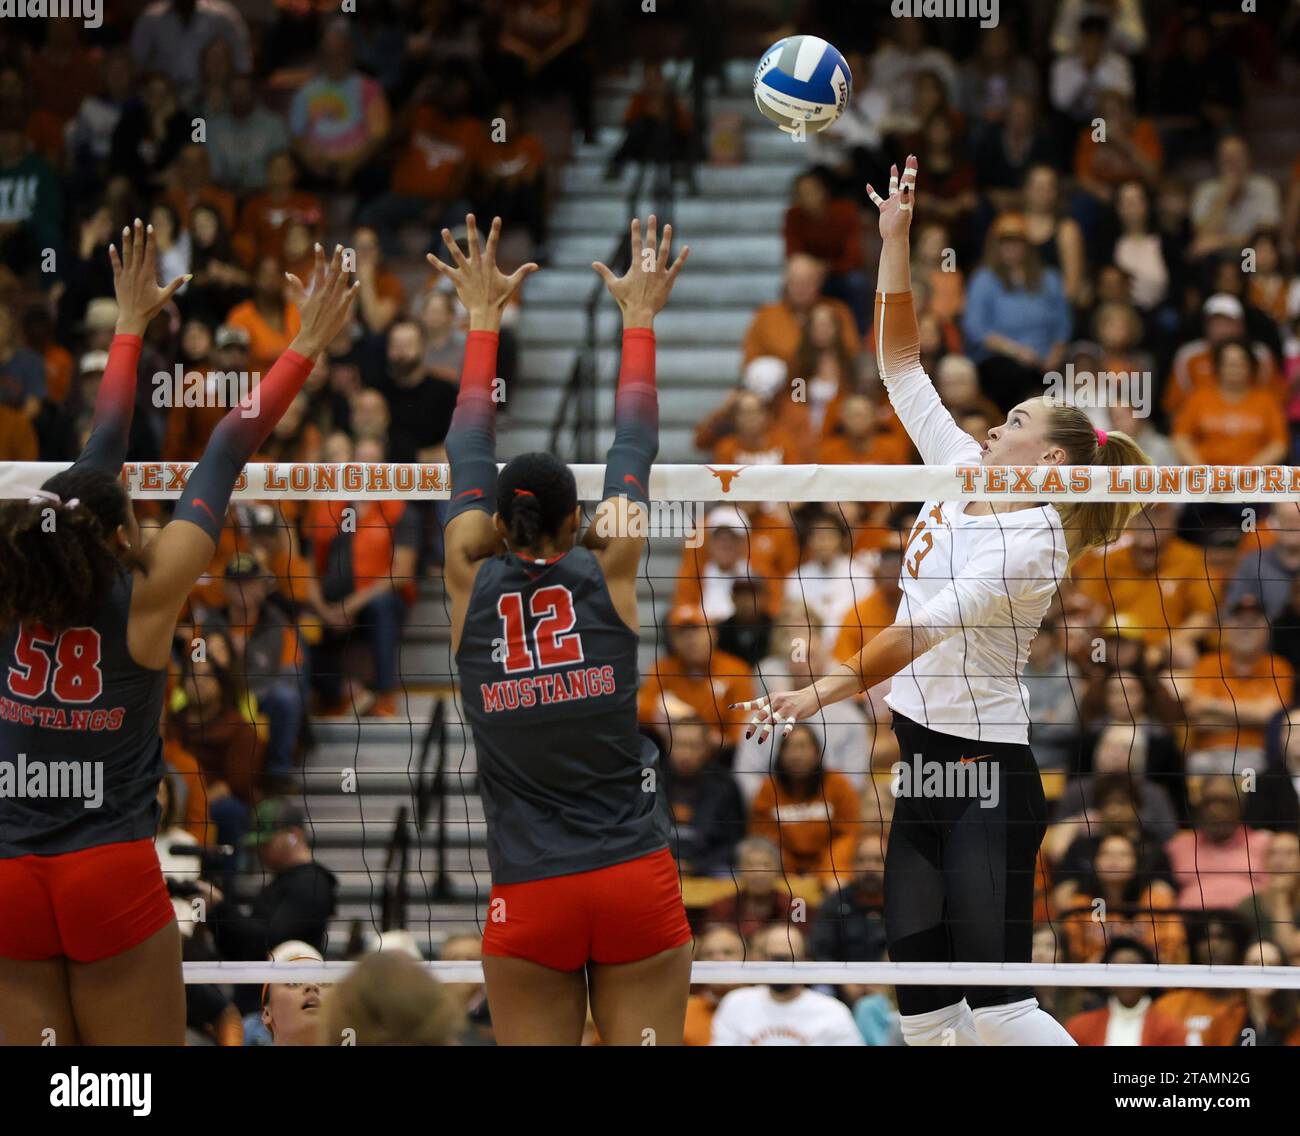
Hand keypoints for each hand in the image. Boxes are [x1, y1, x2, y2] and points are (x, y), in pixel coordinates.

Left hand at [109, 218, 188, 335]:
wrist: (133, 317)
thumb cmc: (151, 308)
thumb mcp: (166, 296)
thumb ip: (176, 284)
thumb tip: (189, 275)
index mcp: (149, 274)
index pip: (150, 252)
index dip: (150, 239)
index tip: (150, 227)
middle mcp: (137, 271)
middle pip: (138, 249)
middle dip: (138, 234)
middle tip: (138, 220)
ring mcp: (127, 274)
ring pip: (126, 254)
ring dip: (126, 240)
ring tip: (127, 228)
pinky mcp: (118, 279)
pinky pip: (116, 264)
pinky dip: (114, 255)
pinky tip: (112, 245)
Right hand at [286, 244, 360, 356]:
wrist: (313, 337)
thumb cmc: (307, 319)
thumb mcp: (299, 302)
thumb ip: (296, 287)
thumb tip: (288, 273)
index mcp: (316, 291)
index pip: (317, 270)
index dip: (318, 257)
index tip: (318, 245)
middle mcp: (325, 294)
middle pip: (332, 272)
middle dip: (336, 258)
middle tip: (339, 246)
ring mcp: (334, 302)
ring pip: (341, 282)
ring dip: (345, 270)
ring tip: (349, 258)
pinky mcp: (342, 310)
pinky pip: (348, 298)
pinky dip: (353, 291)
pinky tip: (358, 282)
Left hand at [426, 214, 537, 331]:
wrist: (486, 313)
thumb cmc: (499, 299)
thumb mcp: (512, 284)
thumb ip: (523, 272)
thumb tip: (536, 266)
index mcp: (490, 264)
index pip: (493, 243)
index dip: (495, 230)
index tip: (497, 218)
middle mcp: (477, 265)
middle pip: (473, 243)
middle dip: (471, 228)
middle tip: (469, 214)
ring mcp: (466, 272)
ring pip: (456, 254)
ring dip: (449, 242)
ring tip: (444, 230)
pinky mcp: (458, 280)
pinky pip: (445, 270)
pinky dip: (437, 264)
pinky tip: (428, 256)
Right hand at [592, 215, 688, 327]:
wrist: (640, 313)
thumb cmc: (626, 300)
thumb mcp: (613, 285)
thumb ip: (605, 272)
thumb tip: (593, 264)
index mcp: (636, 265)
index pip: (635, 244)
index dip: (635, 231)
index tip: (636, 220)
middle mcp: (648, 266)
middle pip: (650, 243)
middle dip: (651, 229)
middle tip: (653, 216)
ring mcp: (659, 272)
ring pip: (664, 251)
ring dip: (667, 238)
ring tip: (668, 226)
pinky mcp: (668, 280)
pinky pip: (677, 266)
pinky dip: (682, 257)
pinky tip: (686, 248)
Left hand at [729, 687, 822, 744]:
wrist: (812, 694)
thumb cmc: (794, 698)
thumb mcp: (779, 698)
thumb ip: (769, 706)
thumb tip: (759, 715)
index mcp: (771, 698)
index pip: (755, 702)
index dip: (743, 705)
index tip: (732, 708)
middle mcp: (777, 702)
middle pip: (762, 715)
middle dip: (753, 726)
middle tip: (747, 736)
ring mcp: (786, 708)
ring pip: (773, 720)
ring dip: (766, 731)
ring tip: (760, 741)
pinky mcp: (796, 713)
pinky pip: (789, 723)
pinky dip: (787, 729)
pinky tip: (784, 736)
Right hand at [867, 155, 917, 242]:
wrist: (893, 237)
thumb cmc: (900, 226)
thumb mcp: (903, 211)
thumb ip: (905, 198)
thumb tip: (907, 185)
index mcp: (908, 197)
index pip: (910, 179)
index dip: (911, 168)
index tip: (912, 157)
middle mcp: (901, 198)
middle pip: (904, 180)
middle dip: (907, 168)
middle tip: (910, 157)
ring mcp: (892, 202)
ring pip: (892, 186)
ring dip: (893, 176)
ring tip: (893, 166)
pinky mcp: (884, 208)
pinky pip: (877, 198)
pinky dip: (872, 193)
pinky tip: (868, 186)